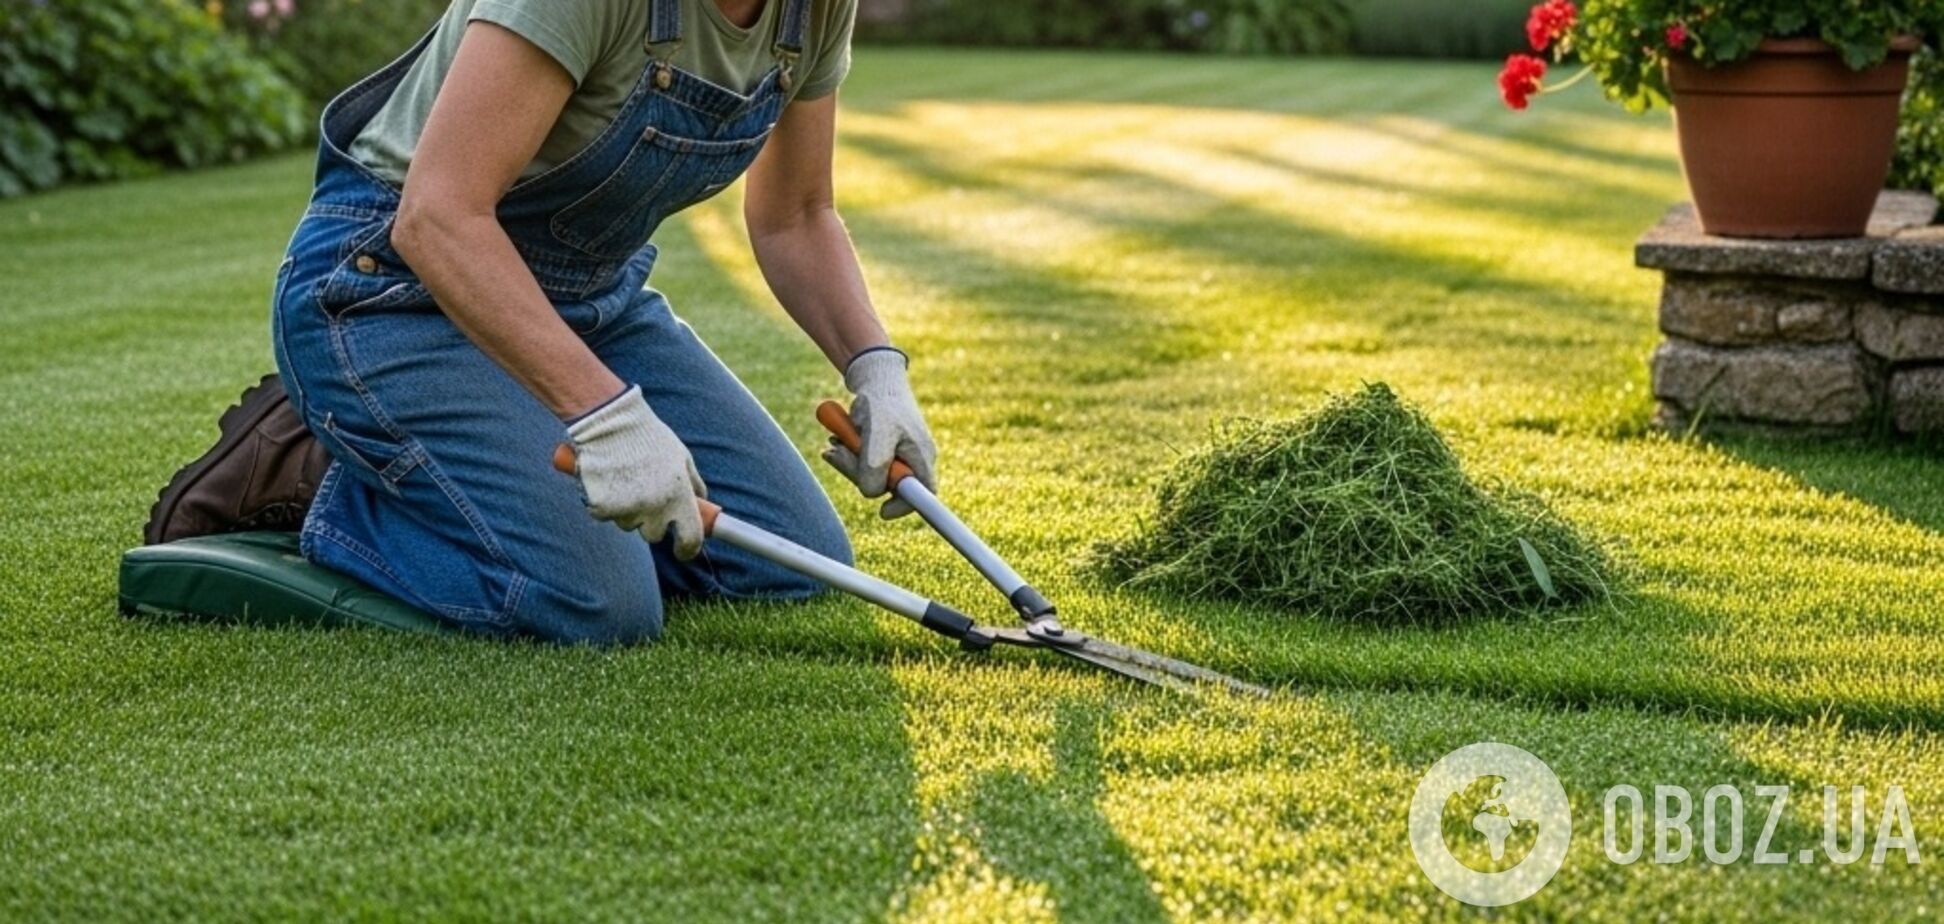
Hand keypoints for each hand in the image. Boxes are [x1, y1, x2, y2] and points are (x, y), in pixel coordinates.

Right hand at [566, 385, 707, 559]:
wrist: (610, 421)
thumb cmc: (648, 437)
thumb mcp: (681, 456)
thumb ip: (694, 484)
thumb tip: (704, 504)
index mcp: (679, 495)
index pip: (690, 538)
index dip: (688, 549)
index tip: (683, 551)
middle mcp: (654, 507)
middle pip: (654, 535)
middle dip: (652, 521)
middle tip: (646, 495)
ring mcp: (626, 509)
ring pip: (628, 524)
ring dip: (627, 510)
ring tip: (625, 479)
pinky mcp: (601, 507)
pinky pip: (605, 515)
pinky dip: (605, 503)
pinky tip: (607, 480)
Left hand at [821, 348, 936, 518]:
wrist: (874, 376)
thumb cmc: (882, 402)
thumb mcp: (879, 432)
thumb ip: (876, 465)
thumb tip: (871, 493)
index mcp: (921, 456)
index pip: (922, 495)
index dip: (904, 507)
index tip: (882, 512)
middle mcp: (912, 458)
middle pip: (887, 486)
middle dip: (859, 474)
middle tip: (837, 454)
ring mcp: (896, 454)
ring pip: (870, 474)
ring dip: (849, 461)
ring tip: (835, 440)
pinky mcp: (880, 448)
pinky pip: (862, 462)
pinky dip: (848, 453)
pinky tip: (838, 436)